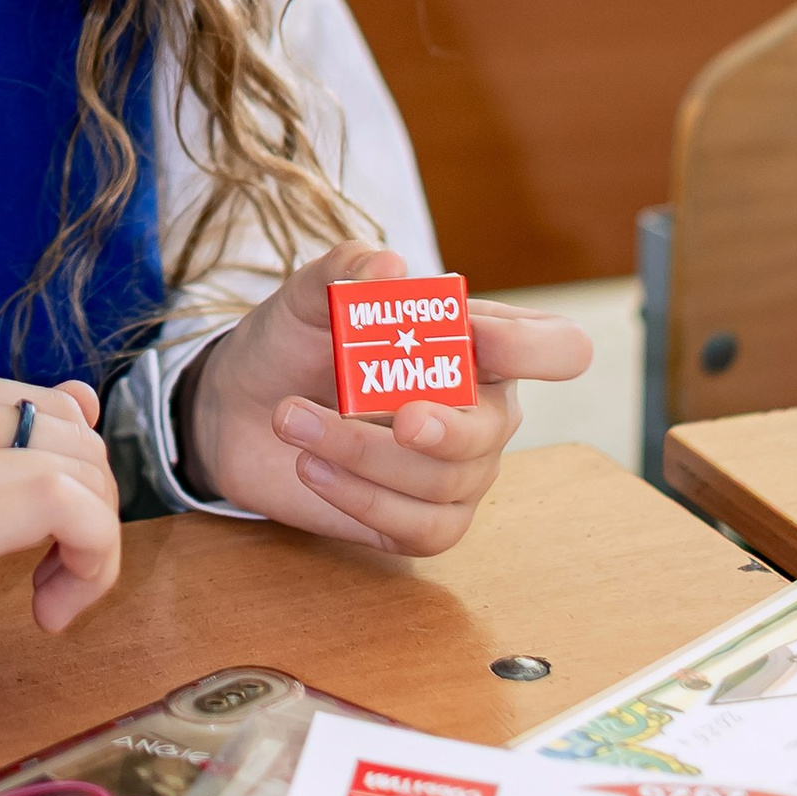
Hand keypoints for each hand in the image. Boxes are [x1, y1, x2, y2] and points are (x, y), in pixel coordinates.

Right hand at [0, 371, 120, 704]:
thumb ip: (3, 439)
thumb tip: (85, 398)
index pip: (46, 406)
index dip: (75, 477)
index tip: (49, 543)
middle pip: (75, 435)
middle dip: (93, 512)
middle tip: (53, 578)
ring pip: (83, 470)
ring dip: (94, 548)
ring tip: (47, 599)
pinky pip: (72, 509)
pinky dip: (91, 564)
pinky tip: (49, 612)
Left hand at [180, 243, 590, 557]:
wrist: (240, 407)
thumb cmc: (294, 343)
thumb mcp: (309, 296)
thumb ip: (347, 269)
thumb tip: (391, 266)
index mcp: (481, 344)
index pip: (557, 346)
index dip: (530, 347)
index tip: (476, 335)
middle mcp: (485, 412)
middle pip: (495, 429)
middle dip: (444, 428)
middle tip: (396, 417)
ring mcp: (460, 472)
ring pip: (443, 482)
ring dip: (362, 453)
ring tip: (291, 420)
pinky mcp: (424, 523)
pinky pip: (421, 529)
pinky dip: (361, 500)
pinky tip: (313, 467)